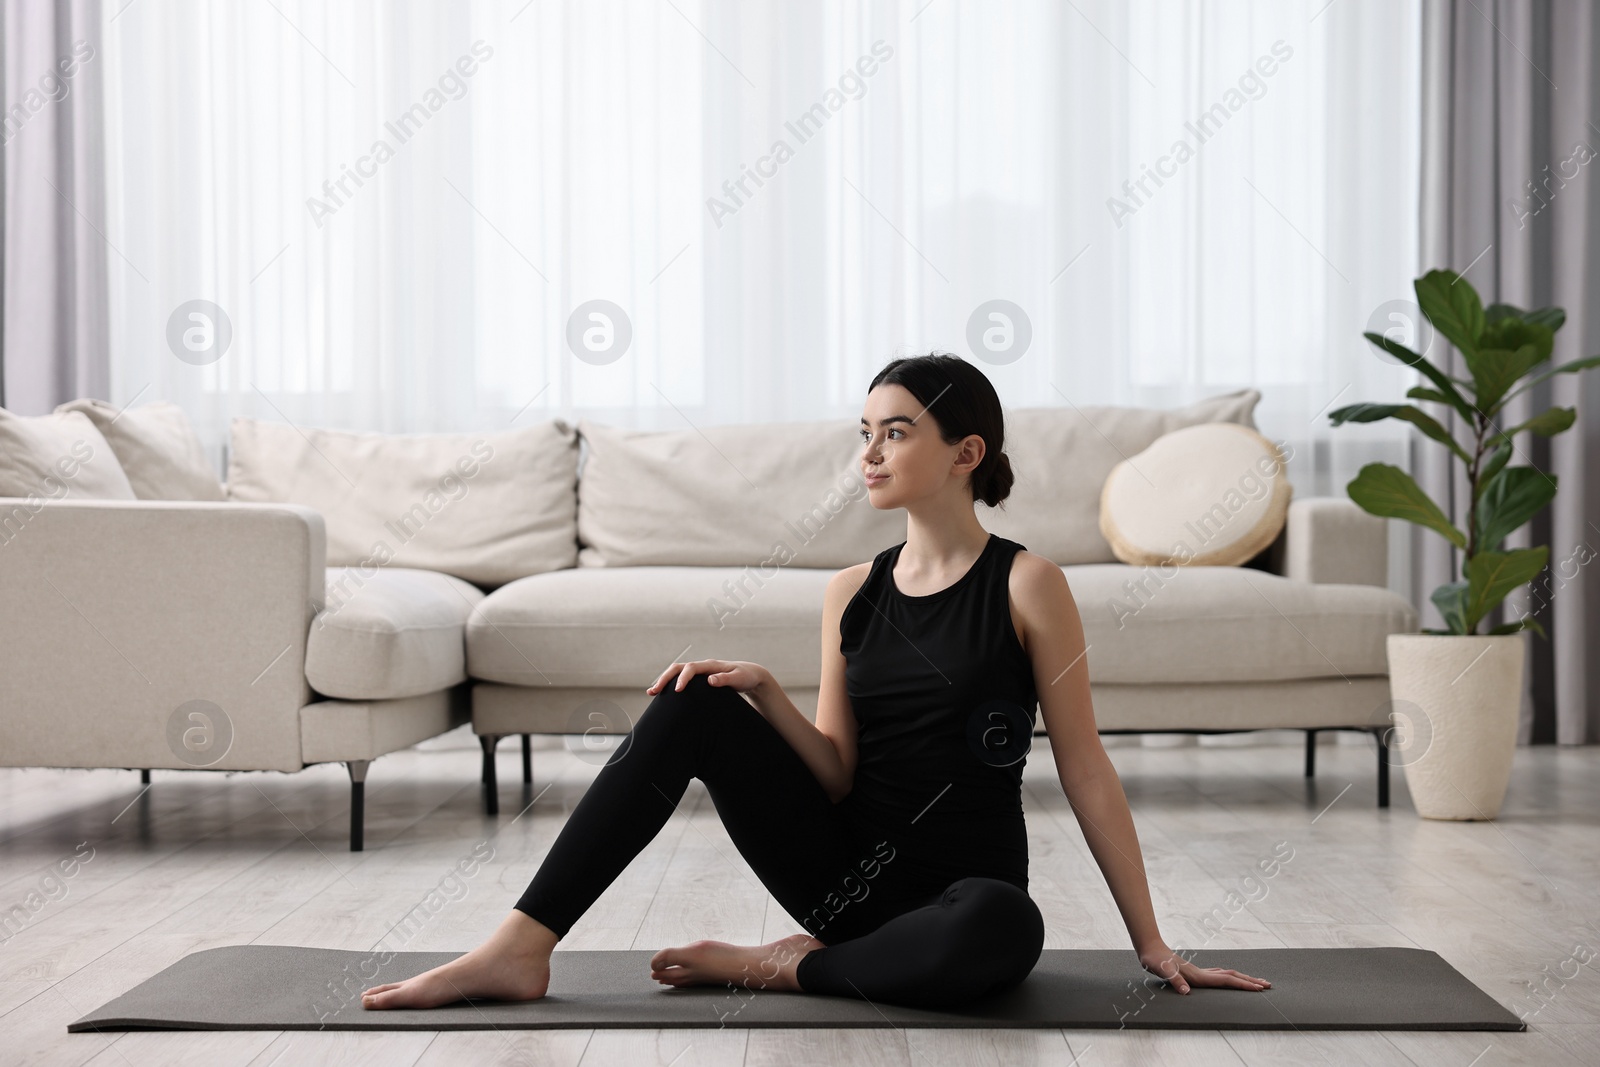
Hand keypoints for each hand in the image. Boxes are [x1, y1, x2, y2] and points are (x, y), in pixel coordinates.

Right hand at [645, 659, 769, 695]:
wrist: (750, 674)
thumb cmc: (745, 676)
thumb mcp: (739, 678)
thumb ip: (725, 679)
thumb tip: (710, 680)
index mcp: (710, 665)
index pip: (691, 668)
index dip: (682, 678)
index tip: (677, 690)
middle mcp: (703, 666)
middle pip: (678, 668)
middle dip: (665, 678)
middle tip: (654, 691)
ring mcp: (700, 672)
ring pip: (677, 672)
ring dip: (664, 681)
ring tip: (651, 692)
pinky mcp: (699, 679)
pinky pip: (681, 678)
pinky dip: (670, 684)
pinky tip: (662, 694)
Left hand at [1138, 942, 1270, 993]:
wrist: (1149, 949)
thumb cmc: (1155, 961)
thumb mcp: (1162, 971)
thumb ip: (1174, 980)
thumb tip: (1185, 991)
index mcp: (1199, 976)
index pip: (1227, 980)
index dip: (1243, 985)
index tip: (1260, 988)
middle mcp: (1203, 973)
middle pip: (1233, 976)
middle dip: (1250, 981)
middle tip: (1268, 985)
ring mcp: (1200, 972)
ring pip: (1228, 974)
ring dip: (1242, 978)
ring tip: (1256, 982)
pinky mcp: (1195, 972)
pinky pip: (1219, 975)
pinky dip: (1230, 978)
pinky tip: (1230, 979)